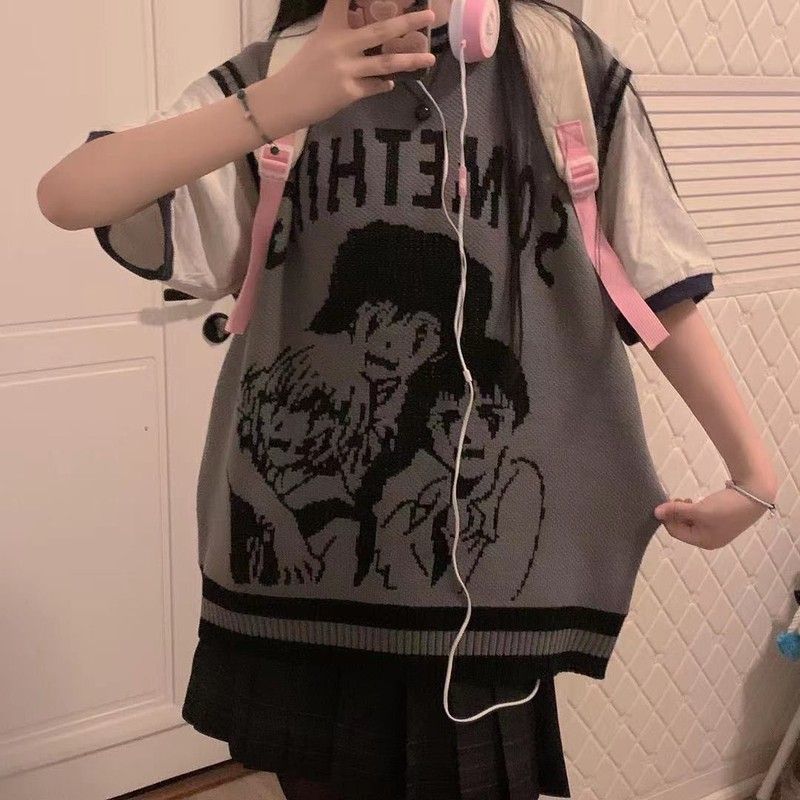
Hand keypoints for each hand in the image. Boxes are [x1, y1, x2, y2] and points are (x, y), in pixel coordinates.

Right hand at [273, 0, 435, 129]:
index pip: (342, 0)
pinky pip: (375, 86)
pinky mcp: (349, 92)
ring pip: (386, 63)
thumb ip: (343, 36)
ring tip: (430, 58)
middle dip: (408, 22)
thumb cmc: (303, 71)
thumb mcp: (319, 44)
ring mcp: (346, 69)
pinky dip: (385, 84)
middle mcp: (340, 45)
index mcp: (330, 28)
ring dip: (411, 60)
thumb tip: (370, 36)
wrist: (285, 100)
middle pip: (380, 30)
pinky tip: (391, 84)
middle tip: (429, 16)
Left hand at [654, 486, 771, 549]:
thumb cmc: (724, 507)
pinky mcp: (722, 519)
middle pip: (683, 528)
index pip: (676, 532)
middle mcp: (710, 539)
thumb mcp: (698, 510)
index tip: (665, 503)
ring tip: (685, 499)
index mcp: (704, 541)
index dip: (667, 518)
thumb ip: (676, 511)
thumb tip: (655, 512)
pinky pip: (701, 517)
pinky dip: (694, 509)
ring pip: (691, 521)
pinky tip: (695, 500)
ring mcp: (717, 530)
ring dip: (684, 511)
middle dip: (676, 514)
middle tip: (676, 499)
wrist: (754, 495)